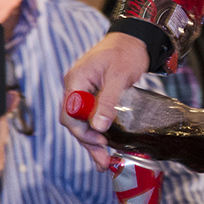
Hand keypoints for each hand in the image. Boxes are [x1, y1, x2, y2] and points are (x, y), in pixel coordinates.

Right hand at [62, 32, 151, 171]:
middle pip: (74, 122)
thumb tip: (99, 127)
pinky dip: (97, 133)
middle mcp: (75, 88)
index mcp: (76, 81)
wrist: (134, 39)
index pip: (70, 113)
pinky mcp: (93, 97)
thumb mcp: (119, 76)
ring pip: (82, 123)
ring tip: (104, 163)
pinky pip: (91, 118)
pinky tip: (104, 147)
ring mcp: (83, 93)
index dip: (83, 131)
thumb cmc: (126, 52)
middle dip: (88, 143)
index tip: (101, 140)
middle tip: (104, 161)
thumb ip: (108, 100)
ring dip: (92, 143)